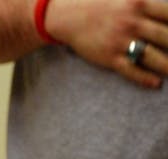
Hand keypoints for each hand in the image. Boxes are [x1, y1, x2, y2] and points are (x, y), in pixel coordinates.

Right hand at [47, 0, 167, 88]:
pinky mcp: (109, 57)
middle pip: (167, 37)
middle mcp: (132, 23)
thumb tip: (165, 13)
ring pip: (153, 57)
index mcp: (139, 4)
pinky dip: (145, 79)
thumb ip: (148, 3)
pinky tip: (156, 83)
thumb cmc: (101, 5)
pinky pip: (131, 70)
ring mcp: (120, 41)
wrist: (69, 17)